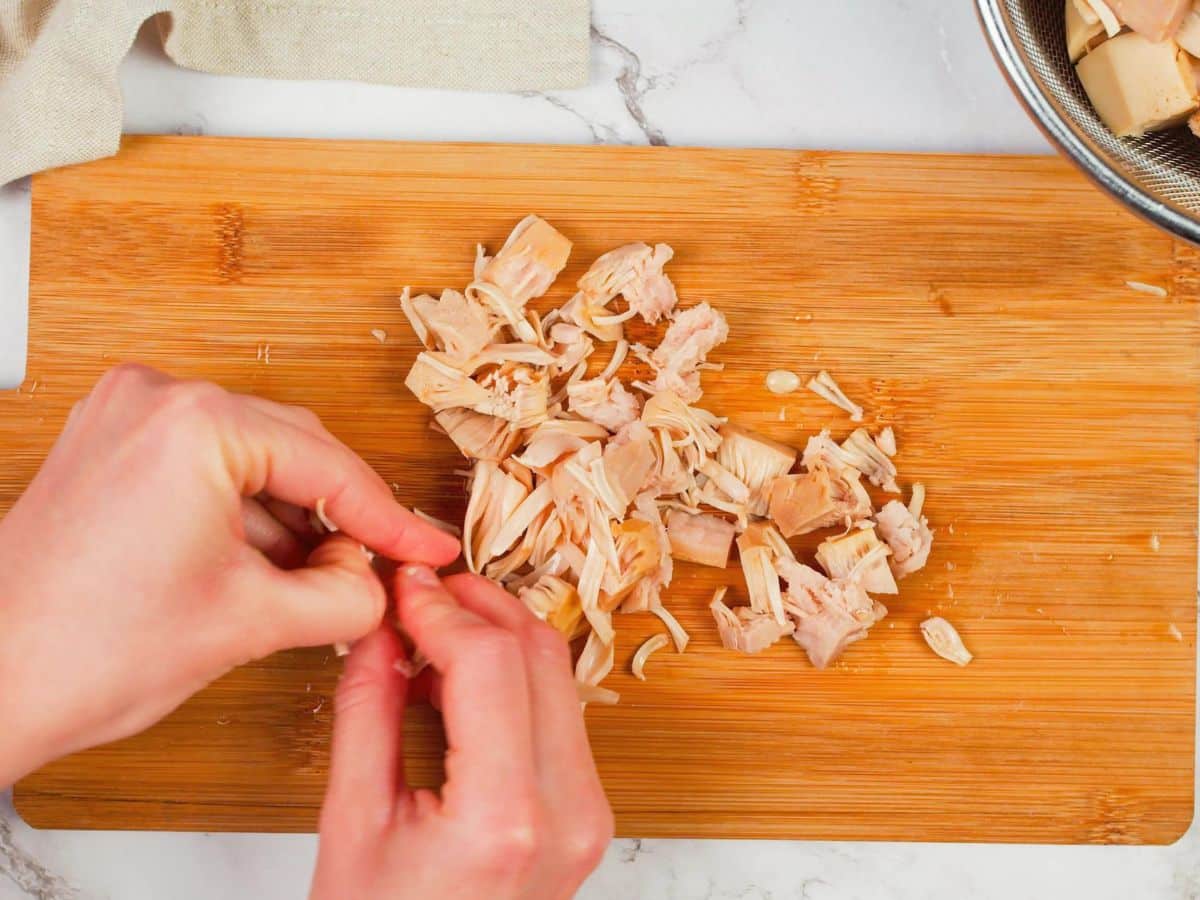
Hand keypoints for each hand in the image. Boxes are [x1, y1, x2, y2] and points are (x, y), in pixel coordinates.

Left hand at [0, 364, 458, 785]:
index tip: (425, 548)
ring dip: (289, 520)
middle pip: (294, 451)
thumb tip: (378, 581)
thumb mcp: (253, 623)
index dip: (389, 519)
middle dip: (336, 519)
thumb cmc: (86, 653)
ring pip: (251, 458)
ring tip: (313, 583)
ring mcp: (125, 416)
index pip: (329, 467)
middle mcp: (157, 400)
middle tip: (376, 570)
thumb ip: (347, 595)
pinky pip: (205, 464)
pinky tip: (260, 566)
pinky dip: (242, 512)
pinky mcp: (108, 443)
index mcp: (197, 425)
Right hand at [310, 566, 612, 899]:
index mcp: (505, 819)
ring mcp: (590, 813)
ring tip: (430, 632)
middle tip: (419, 593)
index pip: (491, 663)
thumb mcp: (351, 825)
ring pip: (559, 676)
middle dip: (478, 606)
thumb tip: (379, 627)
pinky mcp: (590, 812)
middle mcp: (568, 812)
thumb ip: (366, 710)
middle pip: (540, 656)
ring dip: (498, 636)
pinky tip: (458, 678)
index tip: (402, 588)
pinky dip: (513, 678)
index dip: (442, 609)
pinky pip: (560, 713)